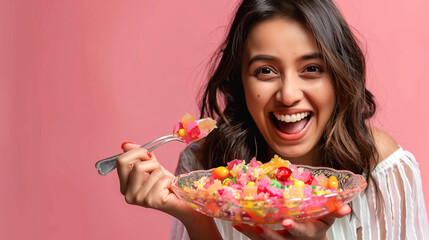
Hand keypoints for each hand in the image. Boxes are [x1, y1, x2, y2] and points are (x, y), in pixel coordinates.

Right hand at [116, 142, 185, 215]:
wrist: (180, 200)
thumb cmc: (165, 184)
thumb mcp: (151, 167)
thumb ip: (140, 156)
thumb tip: (126, 144)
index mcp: (124, 185)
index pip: (121, 161)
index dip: (137, 153)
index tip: (147, 155)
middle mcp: (128, 194)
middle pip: (137, 165)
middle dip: (151, 162)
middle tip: (158, 167)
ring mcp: (139, 199)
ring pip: (151, 171)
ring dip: (161, 173)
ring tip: (164, 182)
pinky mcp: (152, 201)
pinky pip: (162, 179)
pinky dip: (169, 180)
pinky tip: (168, 188)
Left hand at [232, 204, 350, 239]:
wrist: (309, 238)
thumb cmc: (317, 222)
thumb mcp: (328, 217)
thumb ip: (334, 211)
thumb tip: (346, 207)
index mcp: (308, 233)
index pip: (301, 232)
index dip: (294, 228)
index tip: (286, 222)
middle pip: (278, 239)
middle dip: (267, 233)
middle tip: (256, 224)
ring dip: (251, 232)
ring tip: (240, 222)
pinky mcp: (269, 239)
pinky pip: (256, 238)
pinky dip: (246, 231)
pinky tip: (236, 222)